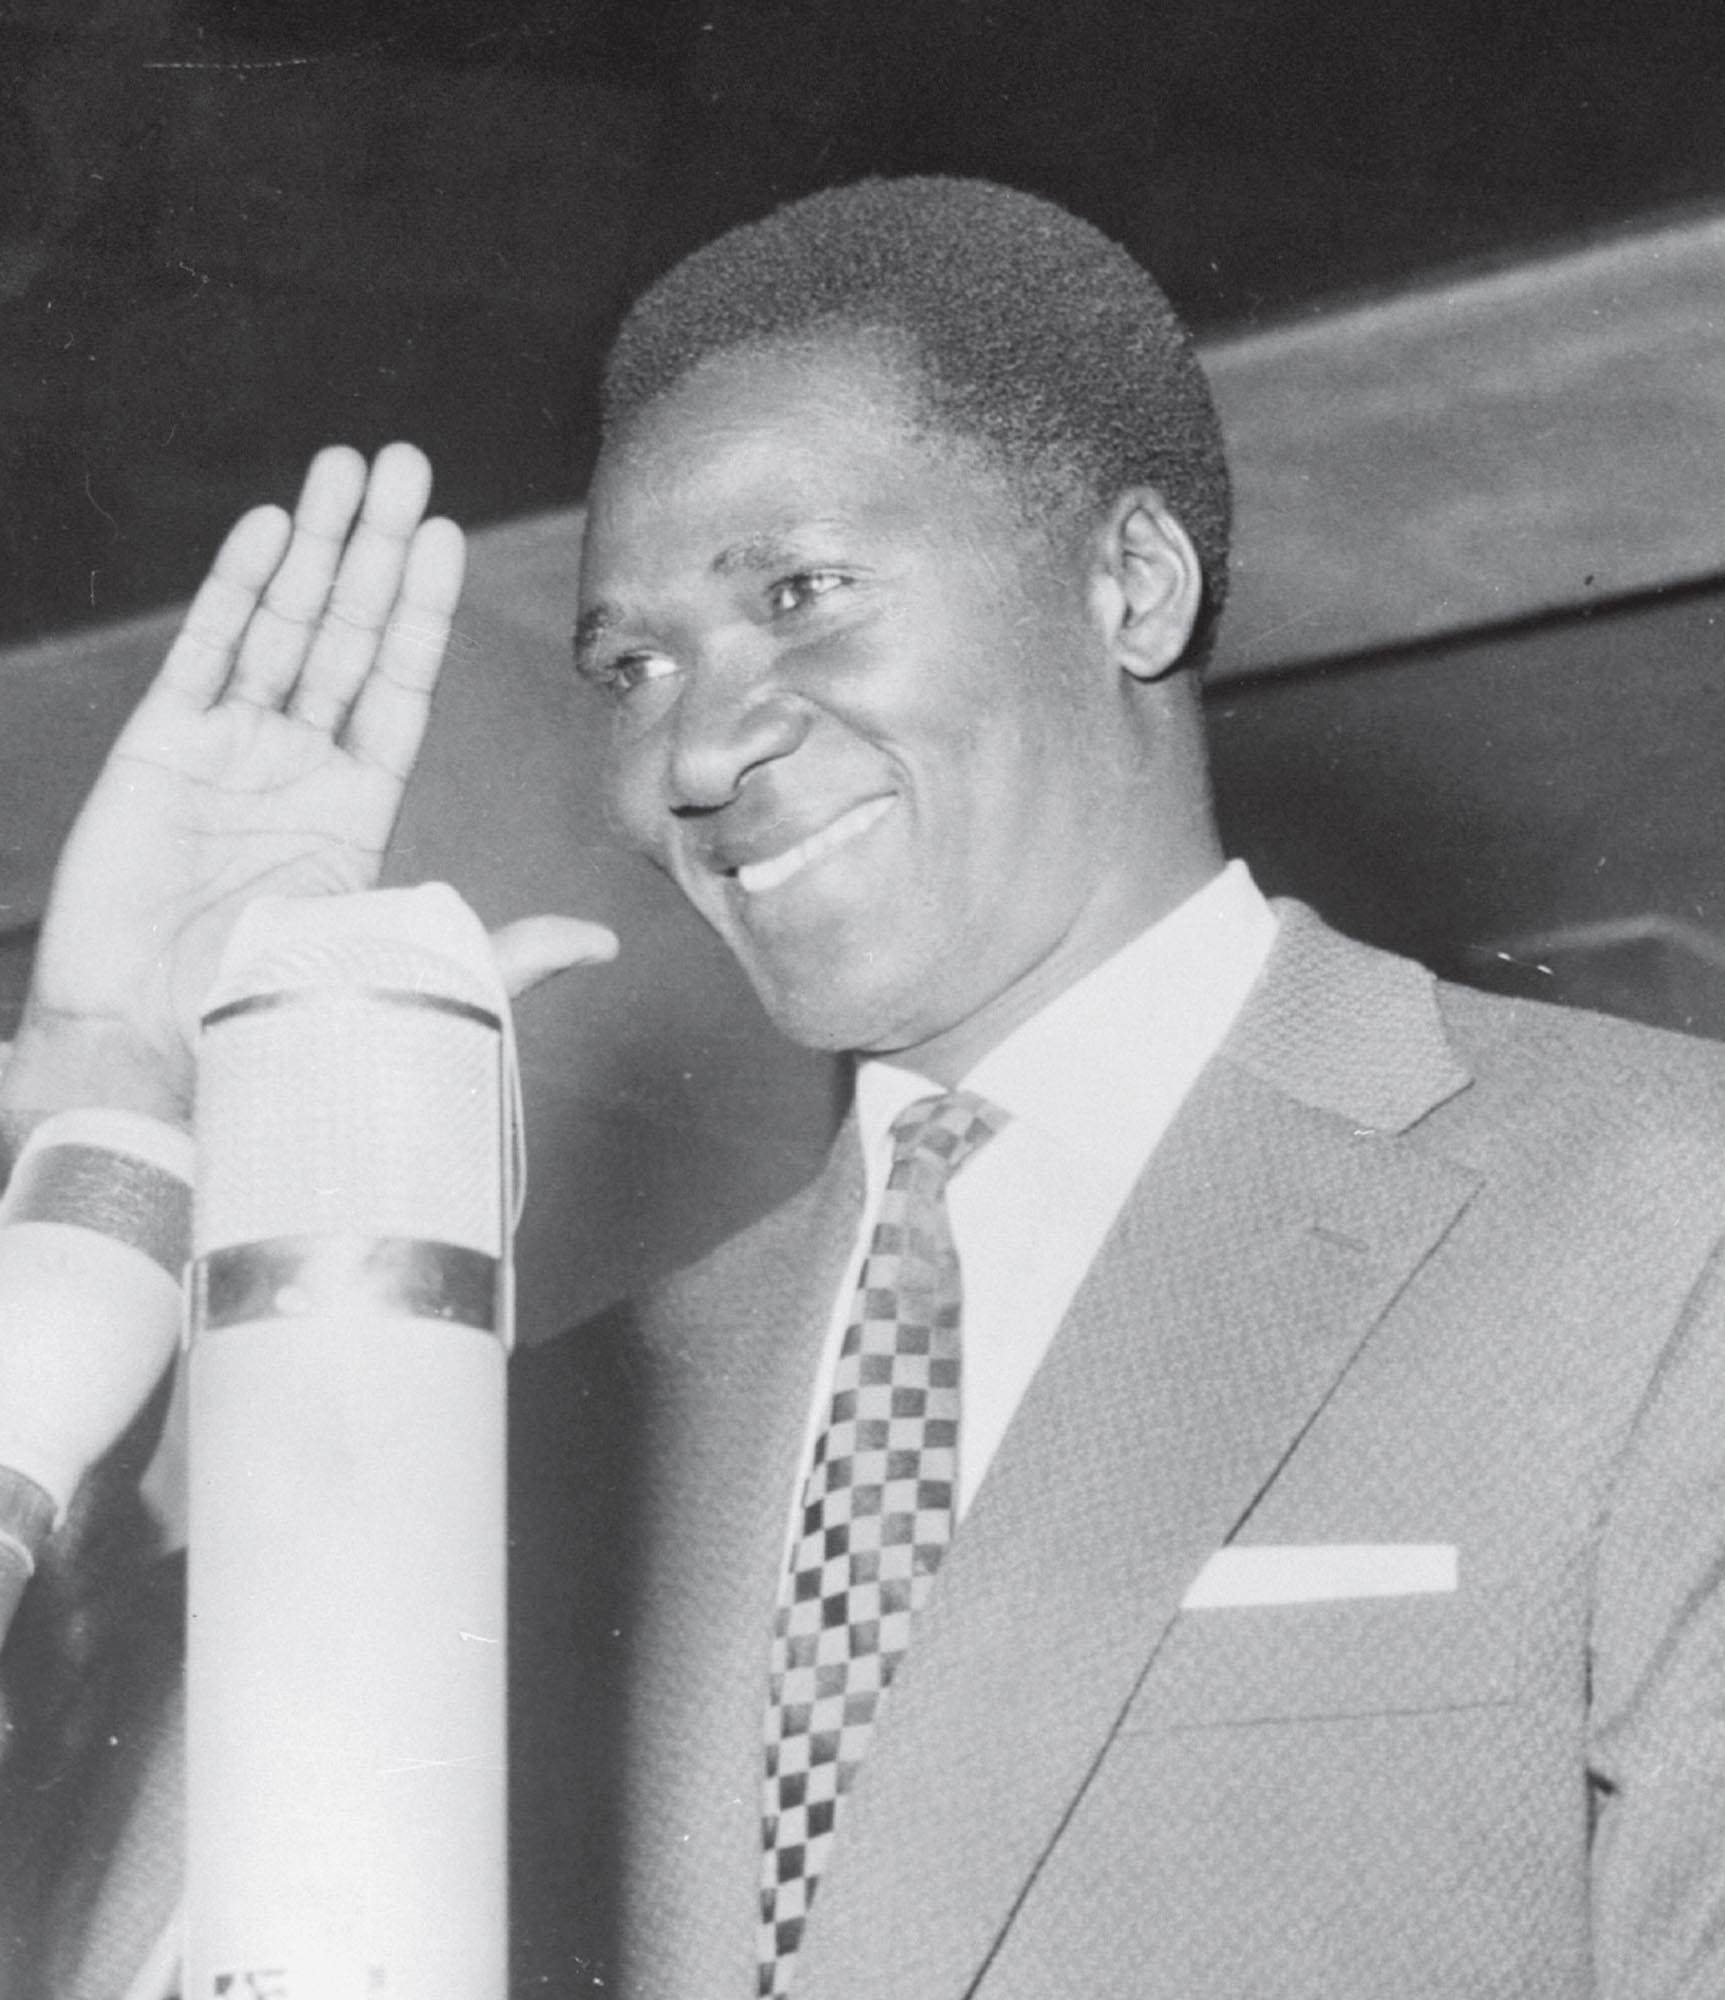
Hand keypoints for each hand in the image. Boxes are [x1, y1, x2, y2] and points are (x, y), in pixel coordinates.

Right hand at [4, 443, 463, 1137]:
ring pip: (278, 625)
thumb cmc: (278, 1022)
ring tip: (343, 466)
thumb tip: (603, 944)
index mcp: (355, 807)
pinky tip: (269, 529)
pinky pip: (204, 652)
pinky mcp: (158, 751)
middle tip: (403, 463)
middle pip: (343, 634)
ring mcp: (227, 751)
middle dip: (373, 548)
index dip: (421, 609)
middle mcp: (295, 766)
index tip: (446, 534)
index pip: (399, 683)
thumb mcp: (412, 974)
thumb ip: (502, 947)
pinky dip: (234, 589)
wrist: (161, 1054)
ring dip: (313, 544)